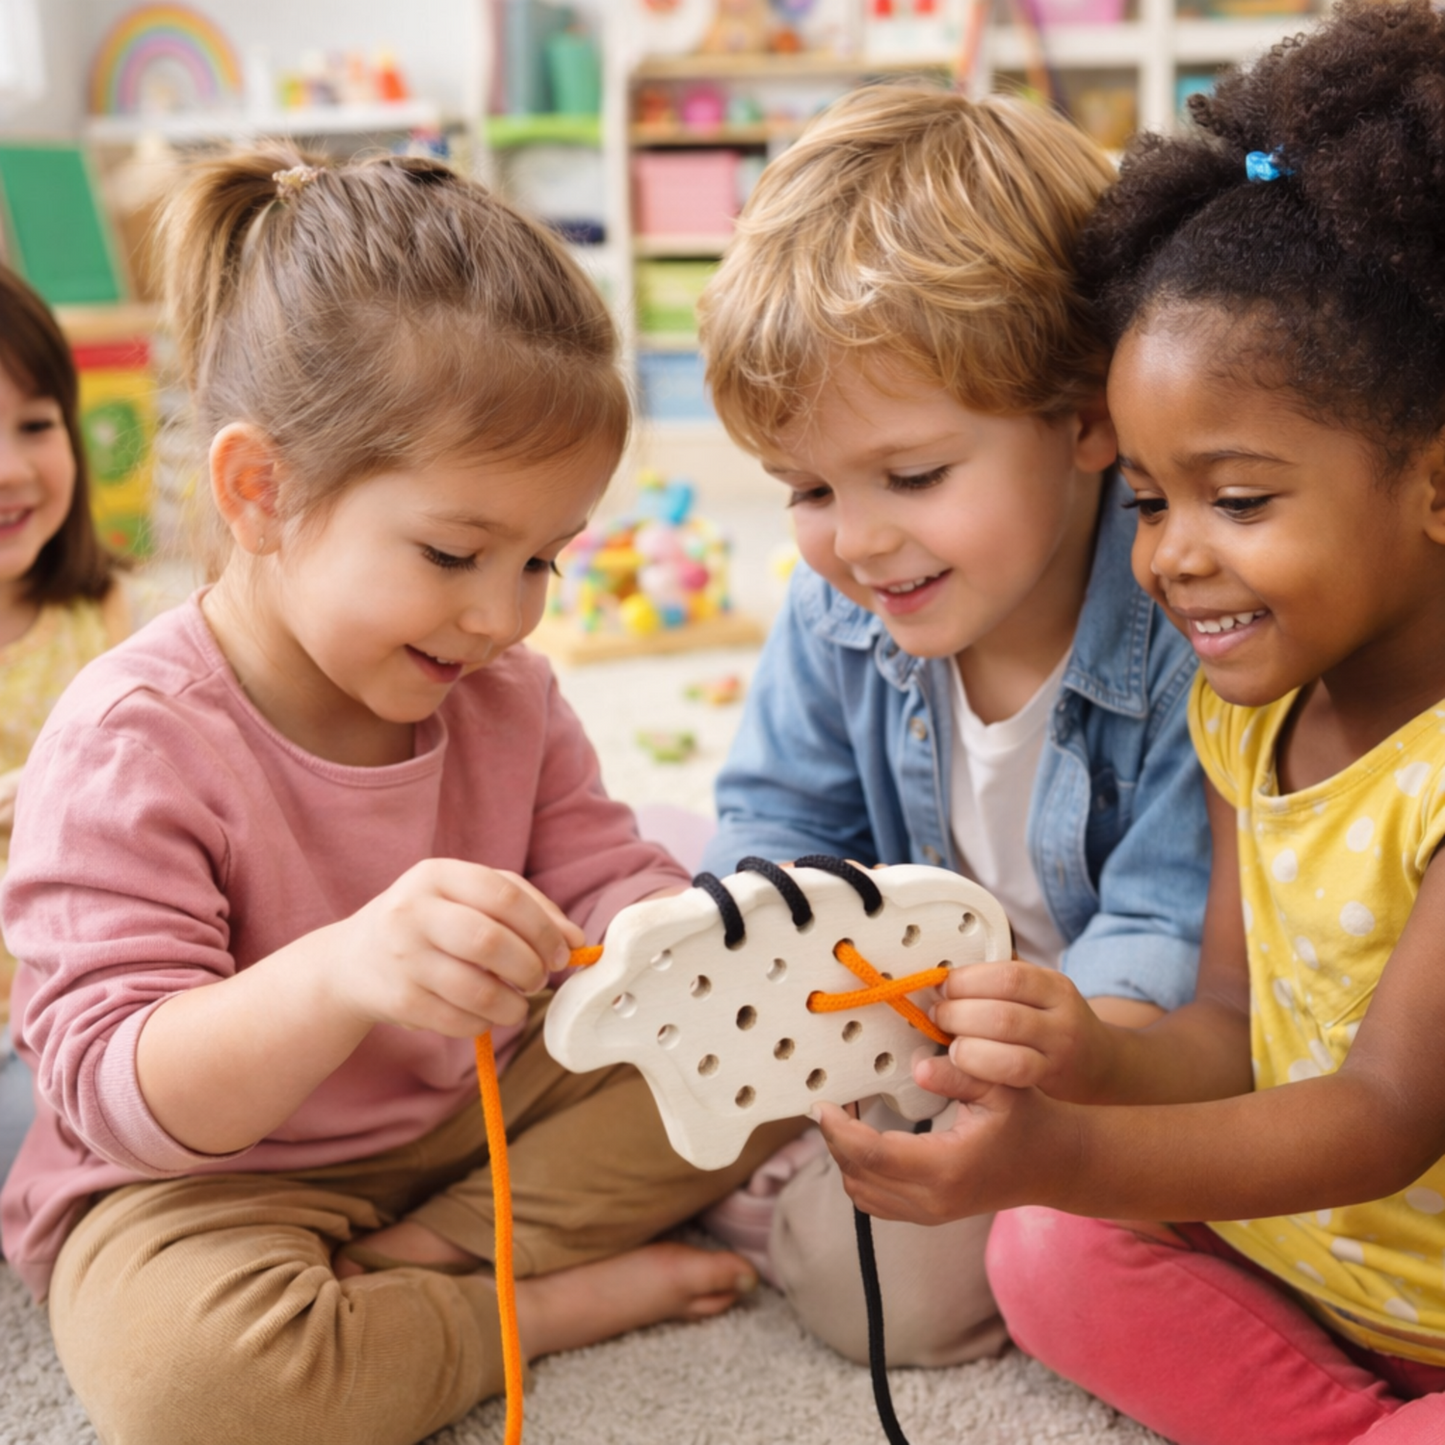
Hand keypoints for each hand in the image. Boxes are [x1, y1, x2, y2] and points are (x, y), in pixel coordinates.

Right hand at [329, 859, 583, 1037]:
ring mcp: (403, 958)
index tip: (563, 952)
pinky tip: (486, 1014)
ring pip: (478, 990)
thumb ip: (526, 908)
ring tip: (517, 1003)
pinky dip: (485, 1023)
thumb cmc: (430, 923)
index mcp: (437, 874)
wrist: (353, 961)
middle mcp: (413, 911)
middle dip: (530, 967)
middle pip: (491, 942)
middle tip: (539, 979)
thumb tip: (577, 941)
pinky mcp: (399, 1001)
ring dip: (513, 1005)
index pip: (505, 895)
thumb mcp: (468, 898)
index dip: (544, 928)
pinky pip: (459, 1020)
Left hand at [813, 1072, 1072, 1223]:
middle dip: (834, 1141)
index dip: (839, 1131)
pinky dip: (859, 1174)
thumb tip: (915, 1066)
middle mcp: (932, 1200)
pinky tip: (863, 1140)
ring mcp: (930, 1214)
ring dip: (845, 1158)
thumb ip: (956, 1074)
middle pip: (858, 1176)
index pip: (872, 1156)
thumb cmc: (1028, 1119)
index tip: (821, 1103)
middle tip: (827, 1104)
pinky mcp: (928, 1215)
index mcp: (946, 1168)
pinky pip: (876, 1201)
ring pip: (861, 1193)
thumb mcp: (999, 1085)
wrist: (1054, 1164)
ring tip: (842, 1119)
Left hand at [923, 958, 1117, 1103]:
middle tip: (937, 1016)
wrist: (1101, 1064)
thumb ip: (1002, 982)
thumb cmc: (1054, 1024)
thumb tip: (946, 972)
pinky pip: (1012, 1070)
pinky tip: (964, 1063)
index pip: (1007, 975)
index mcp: (1053, 985)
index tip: (942, 986)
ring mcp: (1059, 1047)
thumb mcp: (1039, 995)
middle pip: (1002, 1011)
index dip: (967, 980)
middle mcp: (1062, 1014)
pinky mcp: (1051, 1076)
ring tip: (948, 1041)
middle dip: (958, 1013)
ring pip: (1007, 1040)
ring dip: (966, 1041)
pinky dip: (981, 1065)